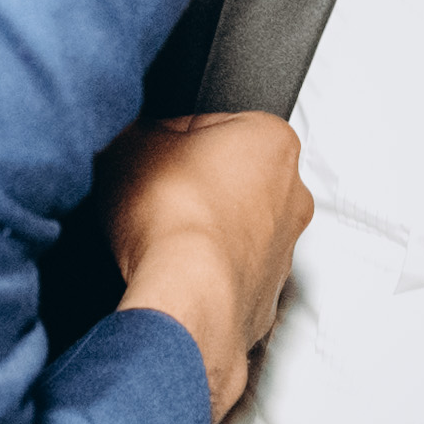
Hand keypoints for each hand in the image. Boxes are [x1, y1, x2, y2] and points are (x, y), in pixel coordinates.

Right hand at [105, 114, 311, 421]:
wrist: (187, 294)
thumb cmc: (173, 215)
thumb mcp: (130, 144)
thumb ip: (138, 131)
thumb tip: (134, 139)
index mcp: (272, 140)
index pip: (210, 125)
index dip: (168, 142)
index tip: (149, 158)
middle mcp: (292, 194)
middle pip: (229, 178)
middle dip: (193, 186)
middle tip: (151, 198)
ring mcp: (283, 251)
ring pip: (232, 229)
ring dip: (200, 231)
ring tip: (157, 240)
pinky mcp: (266, 298)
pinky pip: (227, 275)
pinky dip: (204, 274)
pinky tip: (173, 272)